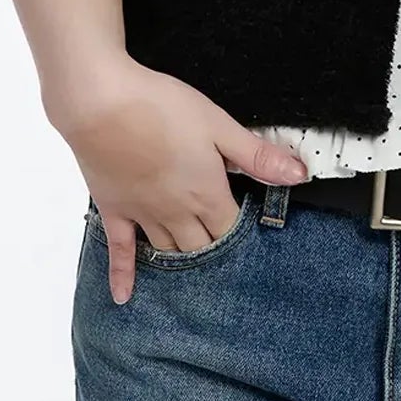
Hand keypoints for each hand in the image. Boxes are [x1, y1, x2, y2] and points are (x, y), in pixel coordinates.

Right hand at [57, 56, 308, 303]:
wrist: (101, 103)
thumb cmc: (160, 107)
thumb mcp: (218, 125)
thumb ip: (256, 155)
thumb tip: (298, 175)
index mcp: (205, 194)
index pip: (230, 229)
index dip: (241, 233)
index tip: (249, 236)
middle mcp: (175, 213)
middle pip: (201, 248)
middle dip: (214, 252)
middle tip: (224, 262)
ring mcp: (142, 215)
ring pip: (168, 252)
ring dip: (181, 264)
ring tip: (192, 281)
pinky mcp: (114, 210)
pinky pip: (120, 251)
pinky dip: (123, 276)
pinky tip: (123, 297)